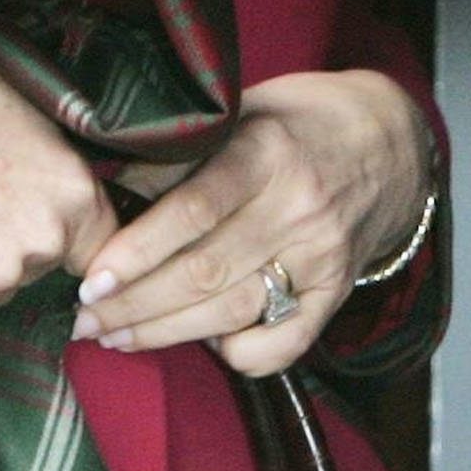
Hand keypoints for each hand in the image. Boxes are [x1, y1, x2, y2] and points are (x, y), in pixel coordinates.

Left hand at [70, 68, 432, 374]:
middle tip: (84, 320)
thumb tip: (106, 197)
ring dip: (166, 334)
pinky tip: (200, 345)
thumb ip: (175, 155)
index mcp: (264, 152)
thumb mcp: (234, 115)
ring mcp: (321, 256)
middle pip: (204, 272)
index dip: (137, 250)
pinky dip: (238, 355)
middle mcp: (297, 208)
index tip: (90, 279)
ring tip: (115, 337)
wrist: (386, 143)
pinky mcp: (336, 292)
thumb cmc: (289, 123)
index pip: (193, 211)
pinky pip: (285, 344)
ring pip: (233, 313)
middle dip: (135, 304)